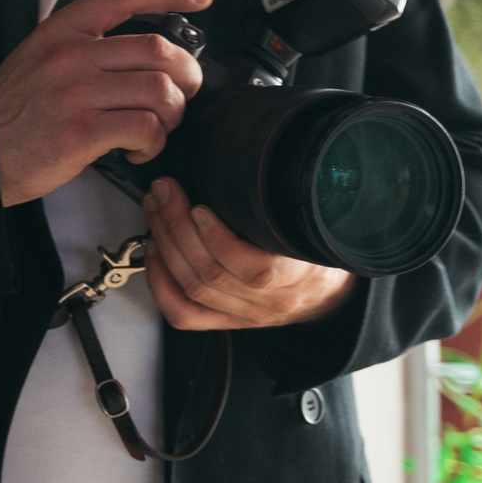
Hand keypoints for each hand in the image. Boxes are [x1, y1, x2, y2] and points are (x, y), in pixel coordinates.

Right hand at [0, 0, 213, 207]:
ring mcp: (75, 93)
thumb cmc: (13, 110)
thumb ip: (84, 45)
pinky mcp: (81, 132)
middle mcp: (70, 56)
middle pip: (158, 49)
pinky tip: (140, 149)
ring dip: (173, 114)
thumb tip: (144, 50)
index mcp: (61, 32)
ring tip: (158, 127)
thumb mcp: (39, 57)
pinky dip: (155, 142)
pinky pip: (145, 128)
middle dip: (187, 75)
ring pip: (159, 90)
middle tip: (182, 93)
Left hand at [140, 175, 355, 329]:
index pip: (255, 270)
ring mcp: (245, 315)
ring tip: (155, 209)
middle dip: (177, 226)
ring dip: (165, 244)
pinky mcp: (226, 322)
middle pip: (211, 273)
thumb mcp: (315, 225)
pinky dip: (161, 284)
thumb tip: (254, 160)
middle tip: (164, 191)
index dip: (218, 238)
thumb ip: (288, 204)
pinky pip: (185, 314)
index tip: (199, 205)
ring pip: (193, 288)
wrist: (328, 295)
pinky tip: (154, 254)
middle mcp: (269, 301)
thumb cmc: (318, 253)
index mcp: (298, 276)